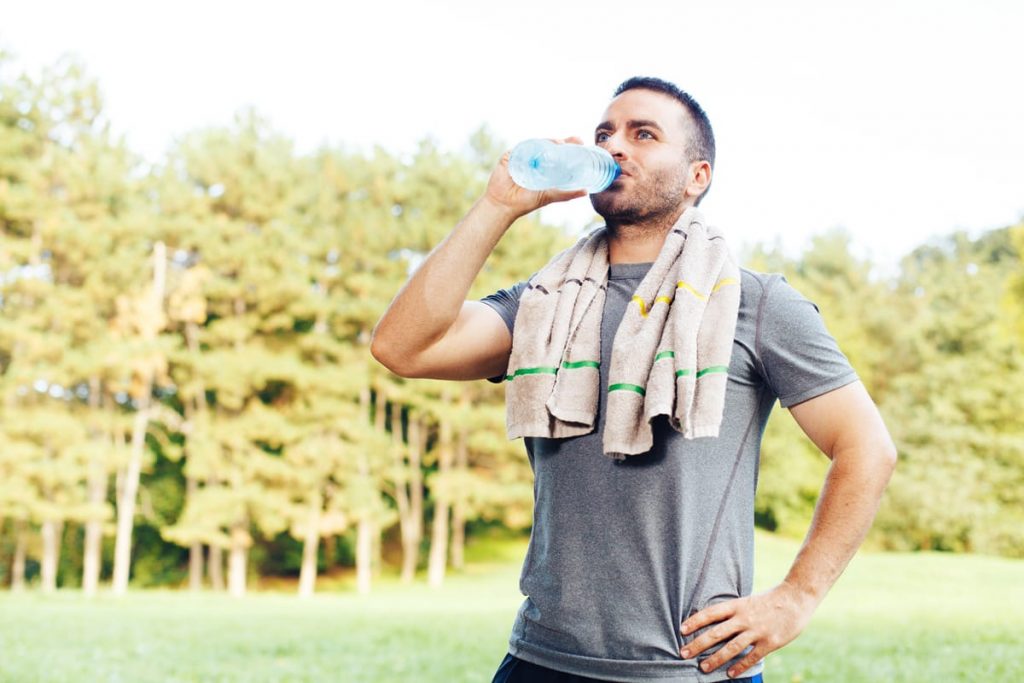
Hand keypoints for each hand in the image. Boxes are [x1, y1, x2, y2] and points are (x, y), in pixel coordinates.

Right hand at [483, 136, 588, 219]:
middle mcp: (534, 157)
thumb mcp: (550, 195)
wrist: (505, 205)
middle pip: (548, 145)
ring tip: (560, 144)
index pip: (558, 151)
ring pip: (536, 144)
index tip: (580, 141)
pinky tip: (539, 148)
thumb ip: (567, 193)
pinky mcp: (510, 156)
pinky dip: (530, 147)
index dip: (569, 144)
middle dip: (561, 141)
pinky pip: (521, 148)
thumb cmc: (526, 201)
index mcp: (543, 164)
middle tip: (573, 141)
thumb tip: (586, 191)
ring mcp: (522, 155)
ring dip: (548, 142)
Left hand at [679, 582, 817, 678]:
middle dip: (698, 644)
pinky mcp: (769, 642)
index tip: (682, 629)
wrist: (796, 598)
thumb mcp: (748, 601)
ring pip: (731, 648)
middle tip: (684, 653)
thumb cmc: (770, 600)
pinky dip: (740, 666)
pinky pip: (752, 657)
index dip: (695, 621)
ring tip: (703, 668)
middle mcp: (744, 618)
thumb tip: (715, 622)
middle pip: (716, 633)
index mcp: (737, 605)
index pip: (711, 613)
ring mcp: (756, 631)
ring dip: (716, 659)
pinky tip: (730, 674)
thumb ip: (733, 612)